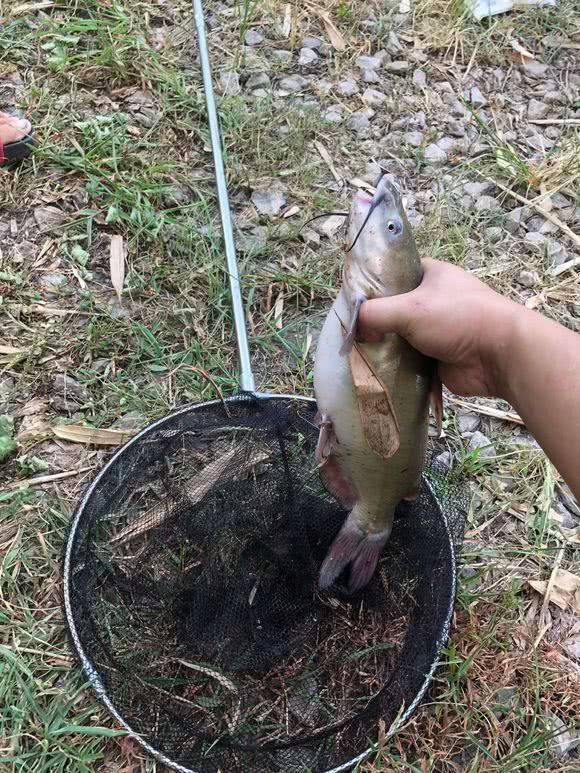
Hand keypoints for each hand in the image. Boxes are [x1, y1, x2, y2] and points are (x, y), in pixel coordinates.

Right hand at [357, 258, 518, 397]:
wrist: (499, 355)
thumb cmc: (458, 318)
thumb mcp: (409, 307)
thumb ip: (374, 314)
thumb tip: (354, 330)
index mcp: (431, 276)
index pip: (393, 275)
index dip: (372, 287)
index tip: (351, 302)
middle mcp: (433, 301)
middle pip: (393, 309)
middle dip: (375, 322)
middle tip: (351, 332)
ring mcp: (436, 331)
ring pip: (399, 337)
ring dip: (384, 347)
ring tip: (357, 353)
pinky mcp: (437, 357)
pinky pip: (408, 361)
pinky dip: (395, 367)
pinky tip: (375, 371)